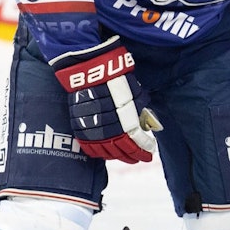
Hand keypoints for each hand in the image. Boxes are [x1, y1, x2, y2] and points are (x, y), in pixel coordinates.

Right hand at [50, 37, 158, 163]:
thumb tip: (144, 121)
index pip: (136, 142)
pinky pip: (89, 146)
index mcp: (125, 122)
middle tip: (140, 158)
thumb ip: (139, 109)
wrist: (90, 71)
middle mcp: (109, 130)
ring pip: (106, 151)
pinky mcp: (79, 127)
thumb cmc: (116, 79)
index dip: (144, 149)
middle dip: (133, 155)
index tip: (150, 153)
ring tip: (125, 157)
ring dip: (117, 156)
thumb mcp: (135, 93)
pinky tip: (105, 154)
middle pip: (122, 150)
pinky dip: (98, 153)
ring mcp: (92, 130)